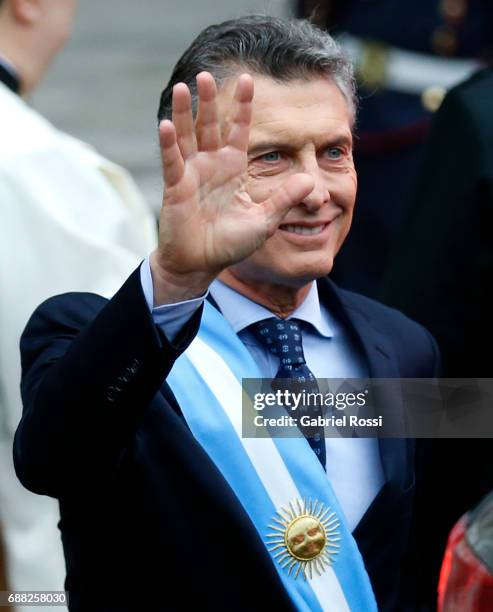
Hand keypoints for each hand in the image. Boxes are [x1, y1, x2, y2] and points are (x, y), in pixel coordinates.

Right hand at [150, 72, 312, 304]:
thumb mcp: (264, 220)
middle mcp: (212, 165)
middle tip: (206, 74)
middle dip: (210, 101)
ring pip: (187, 136)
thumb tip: (310, 180)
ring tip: (183, 86)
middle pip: (210, 126)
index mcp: (233, 169)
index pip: (239, 130)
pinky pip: (172, 161)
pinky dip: (169, 144)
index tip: (248, 79)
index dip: (243, 107)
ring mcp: (192, 174)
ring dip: (184, 112)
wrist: (203, 263)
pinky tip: (166, 124)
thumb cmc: (231, 243)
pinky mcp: (176, 187)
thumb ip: (284, 198)